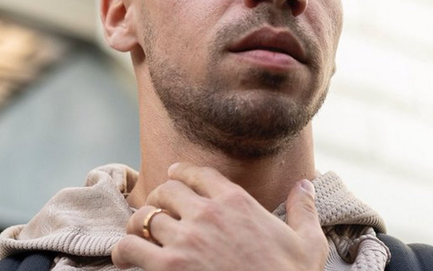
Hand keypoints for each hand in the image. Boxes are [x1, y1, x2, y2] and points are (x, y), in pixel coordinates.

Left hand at [112, 163, 327, 270]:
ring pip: (144, 216)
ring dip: (139, 224)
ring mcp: (185, 241)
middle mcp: (207, 214)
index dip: (182, 172)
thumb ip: (302, 208)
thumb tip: (305, 183)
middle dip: (160, 197)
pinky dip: (125, 251)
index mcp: (237, 202)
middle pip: (167, 190)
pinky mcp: (168, 269)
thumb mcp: (308, 242)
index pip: (198, 172)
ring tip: (138, 232)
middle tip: (158, 208)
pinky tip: (128, 257)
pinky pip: (130, 248)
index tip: (174, 176)